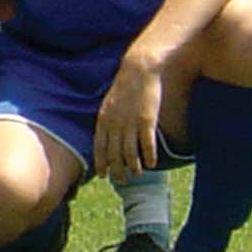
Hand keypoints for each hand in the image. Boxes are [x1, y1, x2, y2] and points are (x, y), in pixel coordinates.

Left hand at [93, 53, 166, 183]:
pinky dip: (148, 156)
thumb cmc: (125, 87)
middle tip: (121, 180)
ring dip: (133, 167)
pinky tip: (151, 164)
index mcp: (103, 120)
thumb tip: (107, 137)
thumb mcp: (109, 104)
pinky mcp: (147, 121)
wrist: (139, 70)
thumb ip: (108, 121)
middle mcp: (115, 124)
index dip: (101, 164)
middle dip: (117, 170)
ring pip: (130, 154)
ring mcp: (130, 123)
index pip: (99, 148)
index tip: (102, 176)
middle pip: (114, 155)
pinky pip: (147, 144)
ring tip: (137, 174)